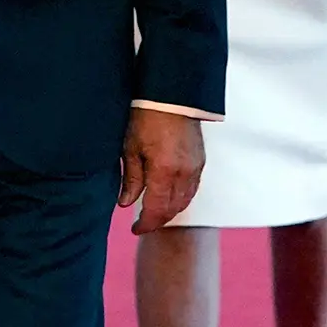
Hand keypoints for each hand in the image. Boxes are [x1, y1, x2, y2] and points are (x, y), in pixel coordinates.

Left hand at [119, 108, 204, 233]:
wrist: (169, 96)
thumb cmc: (145, 117)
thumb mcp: (130, 148)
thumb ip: (130, 178)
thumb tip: (125, 203)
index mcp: (164, 171)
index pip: (156, 209)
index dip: (146, 224)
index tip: (135, 229)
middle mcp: (184, 173)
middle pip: (173, 209)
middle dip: (157, 220)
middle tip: (142, 224)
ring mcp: (195, 168)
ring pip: (185, 201)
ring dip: (170, 211)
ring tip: (153, 213)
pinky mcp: (200, 161)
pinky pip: (192, 189)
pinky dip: (180, 198)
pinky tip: (168, 197)